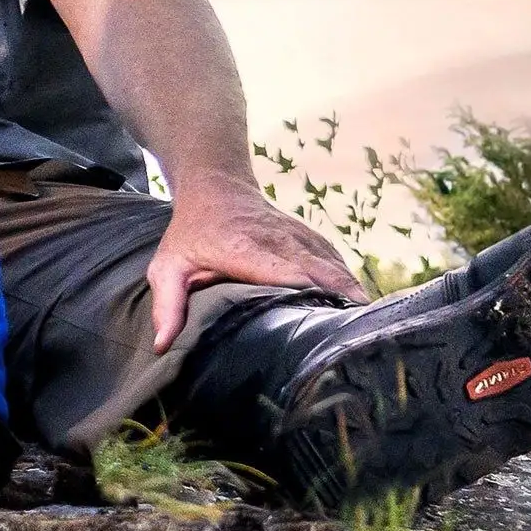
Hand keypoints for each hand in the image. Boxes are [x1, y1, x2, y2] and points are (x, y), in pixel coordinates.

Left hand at [146, 179, 365, 349]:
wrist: (214, 184)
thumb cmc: (190, 232)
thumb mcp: (168, 265)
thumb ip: (168, 304)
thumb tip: (162, 346)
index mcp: (246, 250)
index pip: (286, 274)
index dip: (309, 296)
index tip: (328, 325)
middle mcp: (280, 241)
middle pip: (322, 273)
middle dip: (343, 303)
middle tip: (361, 343)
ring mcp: (299, 236)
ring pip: (336, 267)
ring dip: (353, 296)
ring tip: (369, 333)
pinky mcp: (310, 237)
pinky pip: (337, 261)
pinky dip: (350, 284)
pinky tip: (361, 311)